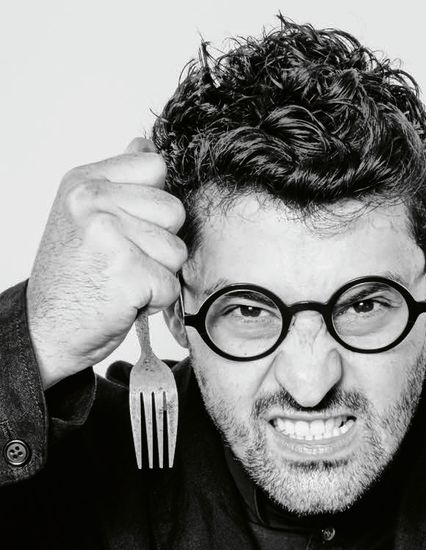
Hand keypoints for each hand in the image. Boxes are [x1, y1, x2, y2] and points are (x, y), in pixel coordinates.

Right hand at [27, 138, 186, 388]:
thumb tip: (146, 144)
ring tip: (123, 279)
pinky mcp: (127, 273)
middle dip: (159, 242)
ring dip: (158, 274)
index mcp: (85, 181)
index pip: (155, 166)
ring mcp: (109, 236)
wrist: (47, 328)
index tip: (130, 225)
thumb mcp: (84, 214)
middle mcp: (93, 202)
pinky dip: (154, 301)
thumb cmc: (72, 275)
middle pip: (174, 210)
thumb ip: (119, 181)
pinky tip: (125, 299)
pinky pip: (170, 284)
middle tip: (125, 260)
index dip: (153, 202)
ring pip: (176, 250)